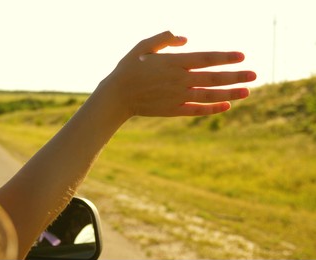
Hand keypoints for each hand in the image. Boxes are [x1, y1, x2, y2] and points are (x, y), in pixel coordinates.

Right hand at [100, 31, 256, 117]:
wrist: (117, 96)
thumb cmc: (128, 68)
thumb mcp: (143, 46)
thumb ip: (164, 38)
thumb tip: (186, 39)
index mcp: (173, 63)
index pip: (206, 59)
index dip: (225, 57)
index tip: (242, 56)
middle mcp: (179, 80)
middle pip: (213, 78)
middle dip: (236, 76)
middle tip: (254, 74)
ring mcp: (177, 97)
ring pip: (209, 95)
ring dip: (230, 93)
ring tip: (248, 92)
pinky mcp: (173, 110)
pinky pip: (197, 110)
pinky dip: (212, 108)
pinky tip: (226, 106)